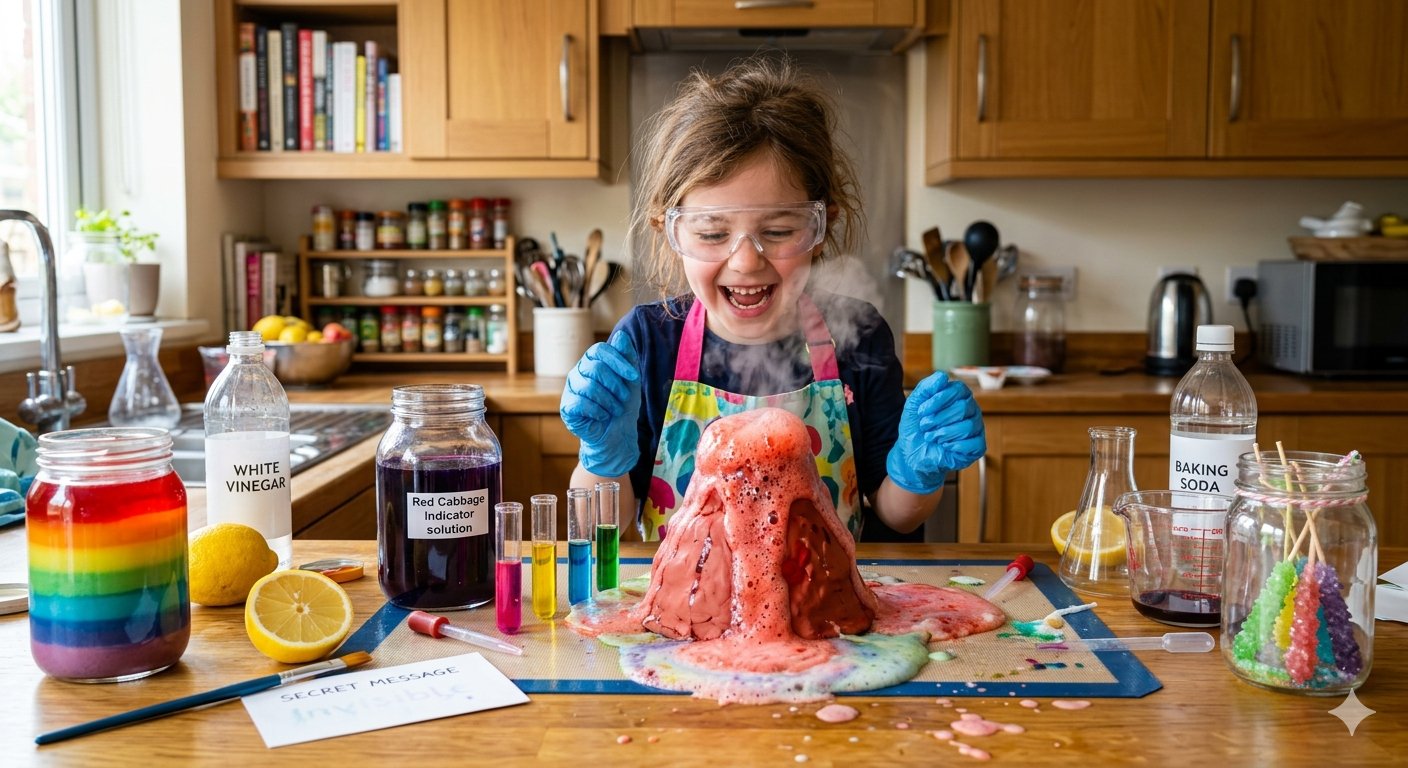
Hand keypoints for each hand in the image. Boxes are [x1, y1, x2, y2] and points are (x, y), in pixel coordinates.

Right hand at [560, 331, 641, 477]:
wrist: (617, 435)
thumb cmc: (623, 405)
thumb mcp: (631, 380)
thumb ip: (627, 357)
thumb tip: (621, 335)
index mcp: (592, 362)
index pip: (599, 350)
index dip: (618, 361)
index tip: (635, 376)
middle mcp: (578, 372)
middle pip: (595, 368)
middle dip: (616, 385)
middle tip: (624, 398)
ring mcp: (570, 390)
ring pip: (589, 386)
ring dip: (609, 401)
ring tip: (615, 410)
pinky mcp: (566, 408)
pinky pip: (580, 403)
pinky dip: (598, 411)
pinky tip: (603, 416)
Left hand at [885, 371, 985, 494]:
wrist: (912, 455)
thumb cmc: (915, 428)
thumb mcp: (913, 405)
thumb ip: (925, 388)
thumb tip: (943, 376)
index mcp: (958, 396)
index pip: (958, 389)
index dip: (939, 399)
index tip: (921, 411)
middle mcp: (970, 409)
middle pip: (963, 407)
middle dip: (938, 418)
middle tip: (925, 426)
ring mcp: (976, 428)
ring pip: (968, 425)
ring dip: (943, 433)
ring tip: (931, 437)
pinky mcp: (978, 446)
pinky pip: (974, 443)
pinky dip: (954, 446)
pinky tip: (944, 446)